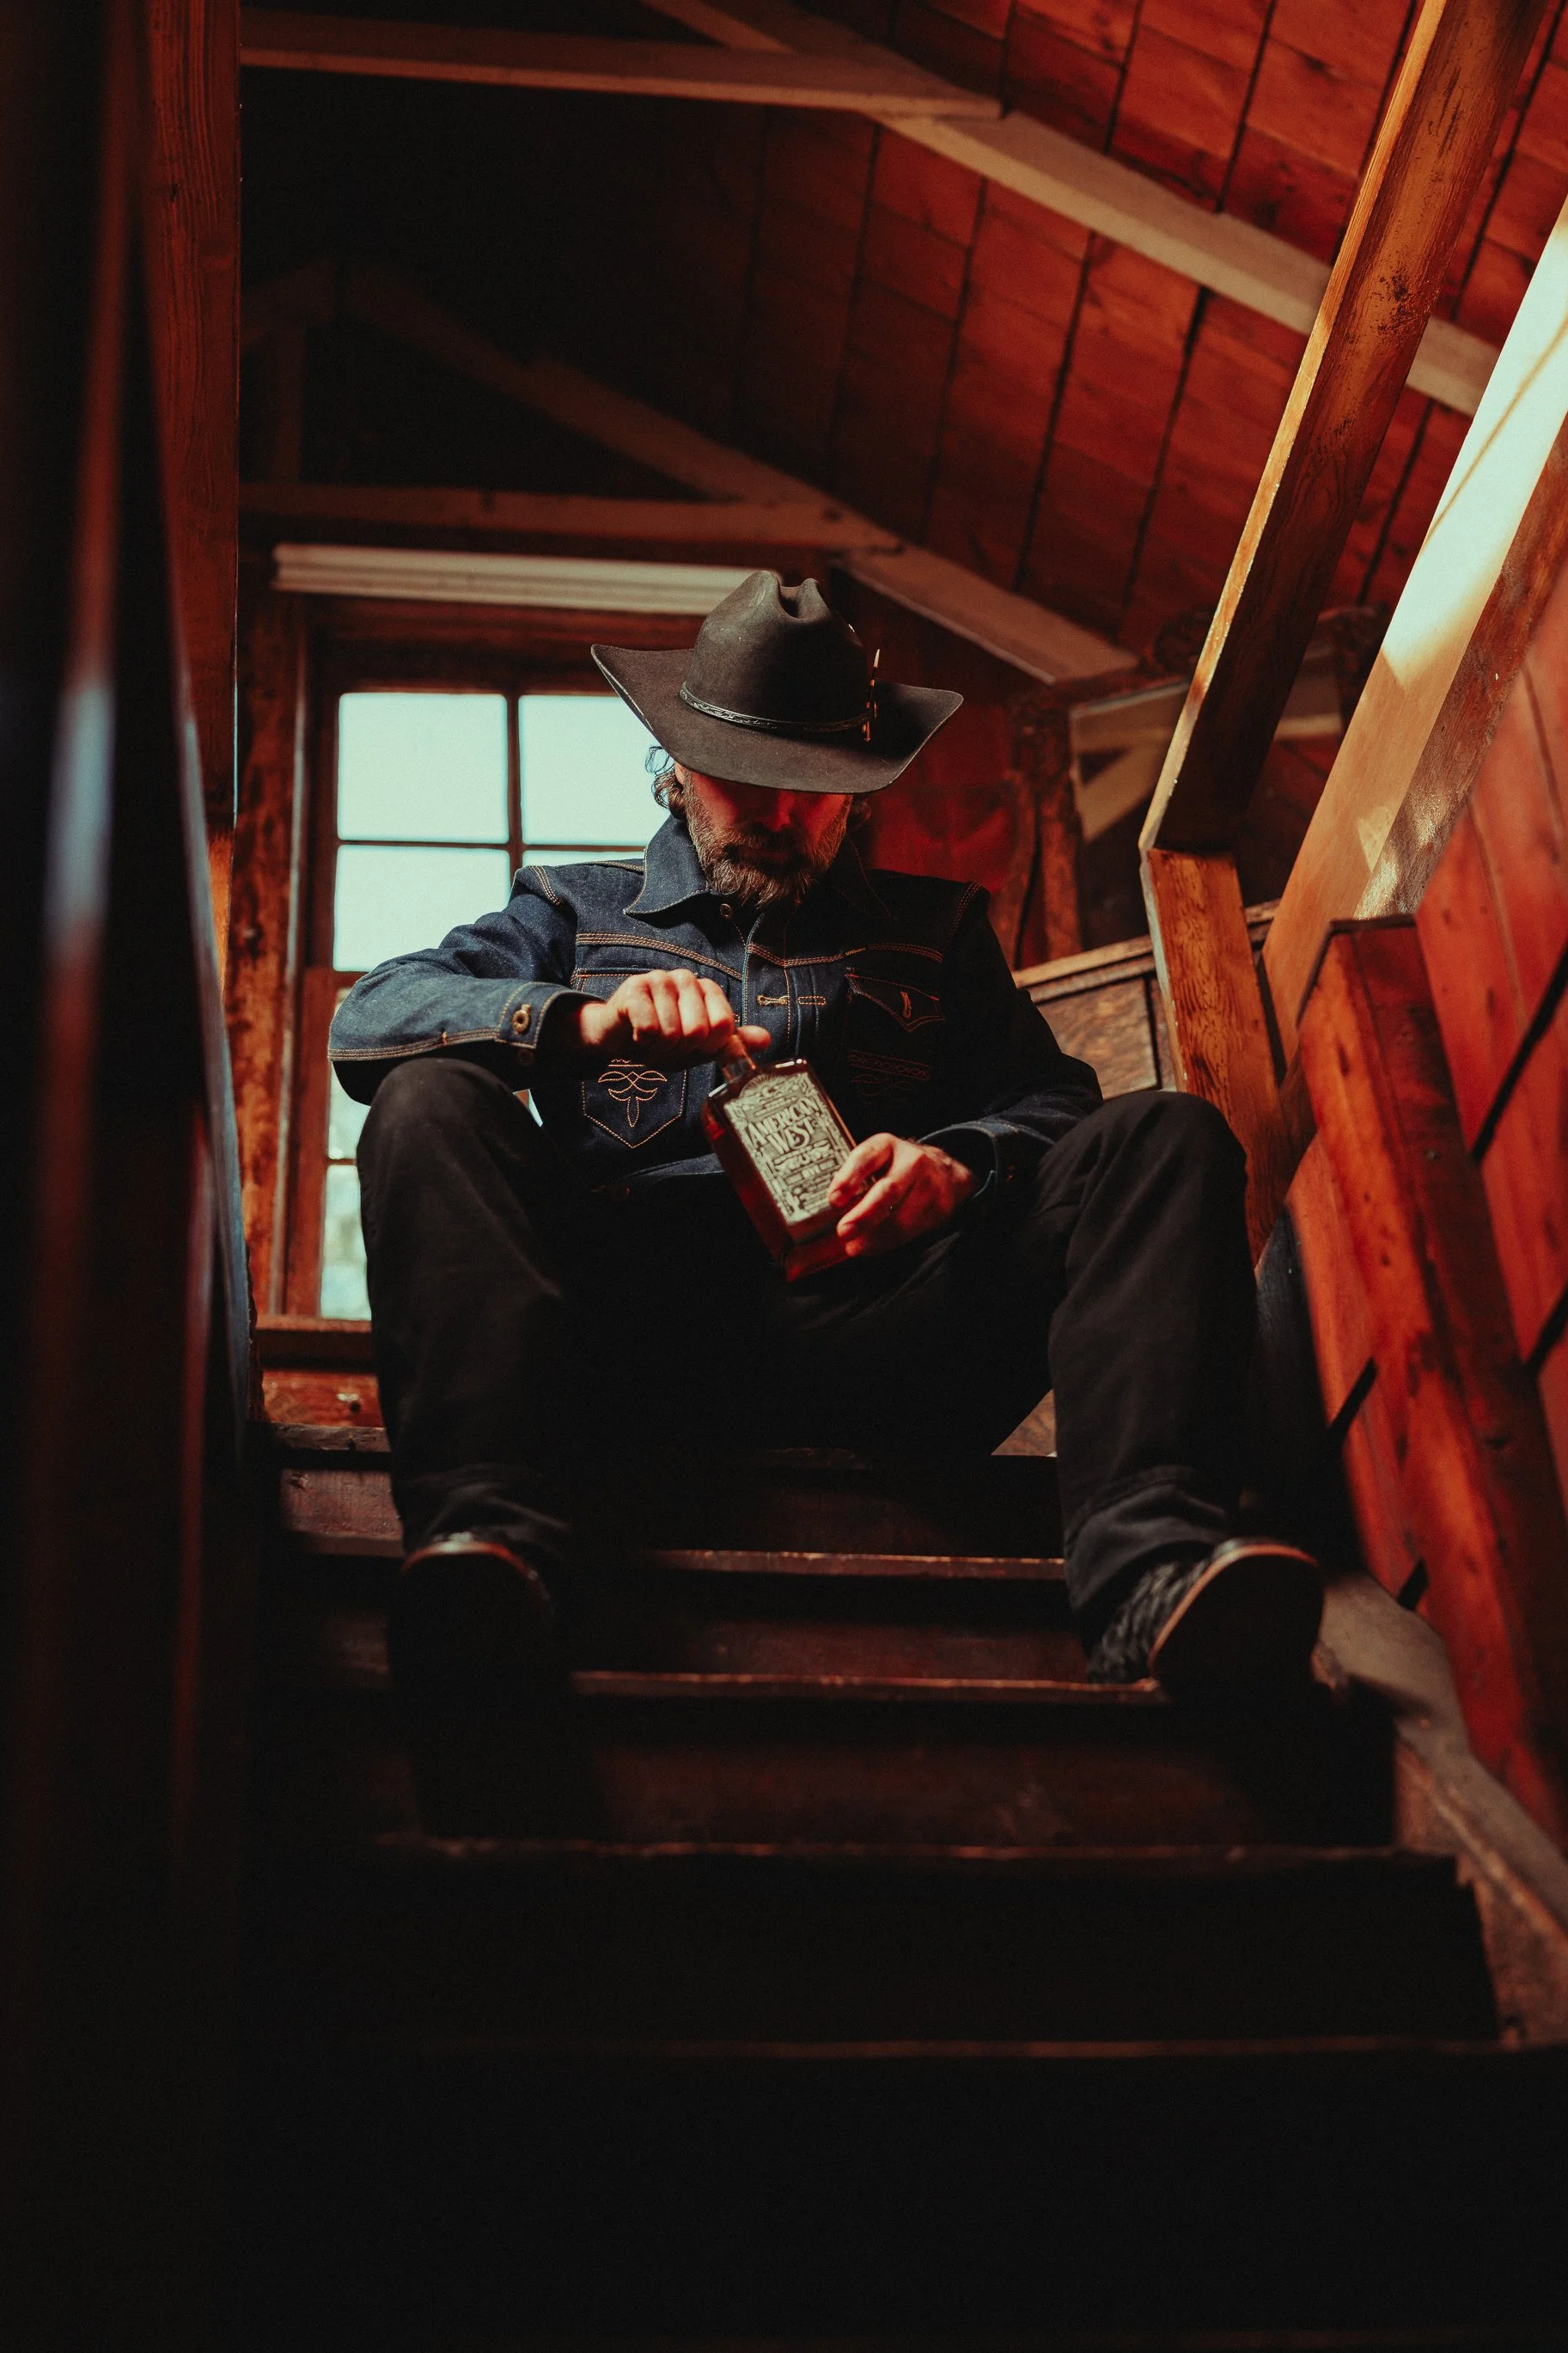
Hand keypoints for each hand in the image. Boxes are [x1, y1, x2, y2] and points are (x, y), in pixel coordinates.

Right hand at [569, 970, 769, 1070]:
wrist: (620, 1038)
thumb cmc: (664, 1040)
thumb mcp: (701, 1048)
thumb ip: (731, 1043)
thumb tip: (766, 1039)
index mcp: (708, 990)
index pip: (724, 1027)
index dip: (708, 1047)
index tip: (694, 1045)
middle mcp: (687, 979)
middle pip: (699, 1032)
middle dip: (682, 1050)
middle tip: (668, 1044)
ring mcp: (661, 979)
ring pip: (672, 1033)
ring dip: (660, 1048)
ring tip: (652, 1040)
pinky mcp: (635, 988)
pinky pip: (649, 1028)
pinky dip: (643, 1042)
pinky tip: (637, 1034)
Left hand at [828, 1132, 977, 1257]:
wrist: (942, 1172)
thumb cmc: (896, 1168)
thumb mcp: (875, 1161)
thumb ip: (854, 1179)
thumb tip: (825, 1212)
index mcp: (887, 1146)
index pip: (866, 1158)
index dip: (849, 1178)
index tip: (834, 1200)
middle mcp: (912, 1161)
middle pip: (888, 1190)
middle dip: (864, 1215)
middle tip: (844, 1231)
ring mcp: (930, 1184)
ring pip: (901, 1217)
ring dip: (875, 1236)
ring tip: (855, 1247)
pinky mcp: (940, 1207)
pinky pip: (912, 1231)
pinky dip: (889, 1242)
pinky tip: (874, 1246)